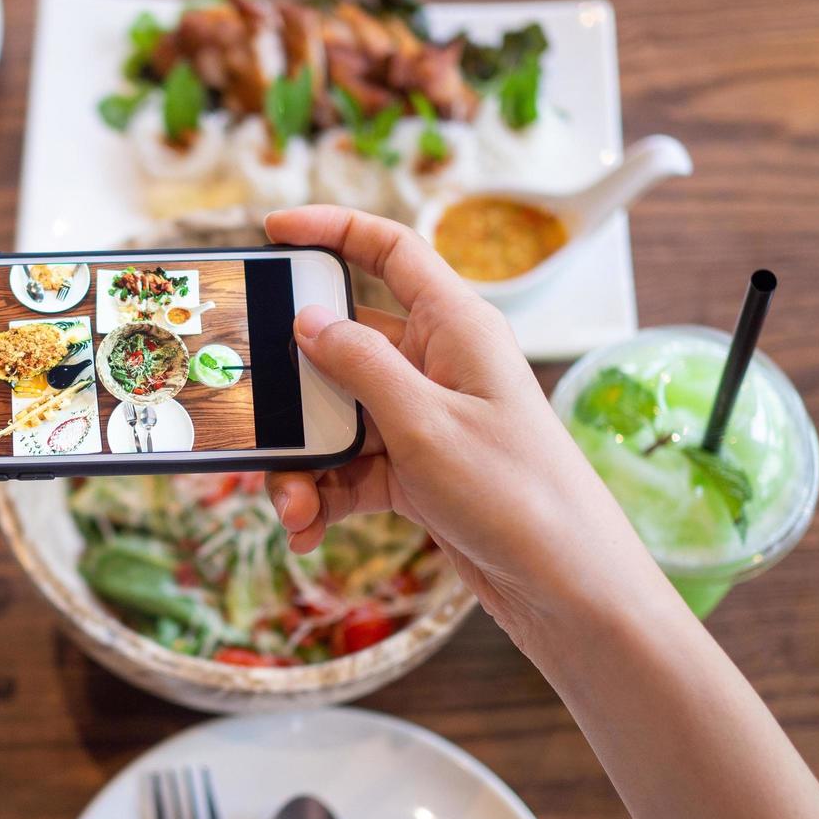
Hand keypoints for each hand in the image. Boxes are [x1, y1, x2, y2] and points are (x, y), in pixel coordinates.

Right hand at [264, 205, 660, 648]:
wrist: (566, 588)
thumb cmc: (519, 495)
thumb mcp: (427, 425)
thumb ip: (361, 366)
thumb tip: (307, 320)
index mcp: (455, 327)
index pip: (390, 251)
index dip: (332, 230)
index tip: (273, 230)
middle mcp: (438, 364)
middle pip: (342, 347)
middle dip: (292, 390)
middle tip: (253, 414)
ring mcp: (424, 418)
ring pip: (337, 417)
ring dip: (303, 460)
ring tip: (289, 506)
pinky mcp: (416, 469)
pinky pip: (349, 468)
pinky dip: (323, 497)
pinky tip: (307, 530)